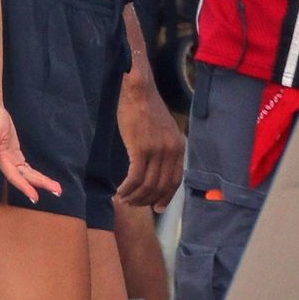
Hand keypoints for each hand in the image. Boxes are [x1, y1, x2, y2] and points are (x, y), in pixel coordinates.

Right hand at [0, 103, 63, 202]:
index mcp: (1, 159)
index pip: (14, 177)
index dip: (24, 187)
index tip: (35, 198)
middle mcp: (7, 164)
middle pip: (25, 178)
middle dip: (41, 184)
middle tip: (58, 192)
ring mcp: (11, 161)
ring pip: (28, 175)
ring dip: (41, 182)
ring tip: (56, 188)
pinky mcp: (16, 156)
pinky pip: (27, 169)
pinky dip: (36, 175)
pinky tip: (44, 181)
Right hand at [115, 75, 184, 208]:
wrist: (138, 91)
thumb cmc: (145, 109)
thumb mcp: (163, 130)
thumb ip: (163, 150)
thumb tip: (155, 171)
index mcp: (179, 147)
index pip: (175, 181)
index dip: (165, 197)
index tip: (156, 208)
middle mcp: (171, 151)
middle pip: (160, 187)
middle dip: (146, 200)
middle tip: (133, 204)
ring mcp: (157, 150)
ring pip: (147, 185)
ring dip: (134, 196)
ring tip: (123, 199)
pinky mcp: (141, 149)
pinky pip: (135, 178)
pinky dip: (127, 188)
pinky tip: (119, 191)